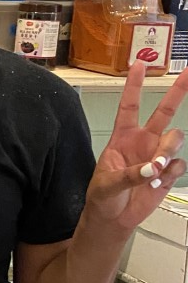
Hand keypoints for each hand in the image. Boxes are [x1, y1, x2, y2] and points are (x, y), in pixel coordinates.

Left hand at [85, 62, 187, 232]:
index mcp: (122, 137)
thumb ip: (129, 175)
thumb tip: (152, 168)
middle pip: (164, 112)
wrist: (113, 218)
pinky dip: (170, 173)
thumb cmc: (103, 197)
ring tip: (154, 169)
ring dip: (168, 150)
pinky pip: (179, 164)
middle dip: (178, 92)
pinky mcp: (168, 171)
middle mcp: (143, 141)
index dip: (134, 85)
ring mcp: (157, 154)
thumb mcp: (107, 185)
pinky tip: (157, 183)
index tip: (139, 64)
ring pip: (175, 138)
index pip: (129, 105)